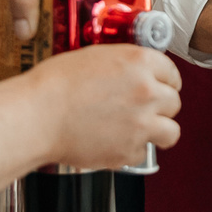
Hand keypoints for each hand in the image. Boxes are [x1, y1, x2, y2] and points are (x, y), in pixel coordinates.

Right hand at [22, 45, 180, 170]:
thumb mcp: (96, 57)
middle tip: (143, 108)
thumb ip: (125, 65)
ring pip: (171, 131)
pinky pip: (143, 153)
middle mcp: (147, 92)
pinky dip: (131, 150)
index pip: (172, 72)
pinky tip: (113, 141)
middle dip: (160, 106)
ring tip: (139, 129)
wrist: (37, 116)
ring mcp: (141, 123)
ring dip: (158, 130)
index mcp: (139, 62)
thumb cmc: (54, 85)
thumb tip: (136, 73)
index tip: (160, 87)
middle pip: (174, 102)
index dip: (165, 81)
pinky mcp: (130, 150)